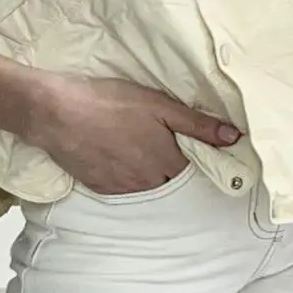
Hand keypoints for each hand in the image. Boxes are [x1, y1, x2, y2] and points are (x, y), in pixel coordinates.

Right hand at [24, 75, 240, 195]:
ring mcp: (123, 188)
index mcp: (168, 162)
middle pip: (171, 182)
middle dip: (173, 168)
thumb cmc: (111, 103)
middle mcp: (149, 182)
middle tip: (162, 146)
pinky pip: (123, 189)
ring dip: (150, 174)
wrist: (58, 114)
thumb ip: (199, 125)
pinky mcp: (101, 188)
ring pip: (148, 188)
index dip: (195, 160)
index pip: (194, 172)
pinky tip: (119, 158)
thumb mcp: (160, 105)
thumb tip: (234, 138)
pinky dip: (127, 178)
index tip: (191, 148)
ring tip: (139, 150)